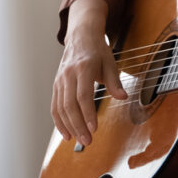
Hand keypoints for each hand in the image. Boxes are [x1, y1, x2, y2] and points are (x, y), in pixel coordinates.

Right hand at [51, 0, 126, 145]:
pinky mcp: (56, 85)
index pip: (83, 95)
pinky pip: (55, 106)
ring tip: (79, 140)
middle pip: (69, 104)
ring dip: (68, 126)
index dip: (87, 113)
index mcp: (83, 67)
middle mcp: (68, 74)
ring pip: (60, 107)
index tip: (94, 128)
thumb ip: (115, 81)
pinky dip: (59, 121)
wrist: (81, 37)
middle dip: (78, 125)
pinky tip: (66, 133)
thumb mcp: (110, 62)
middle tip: (87, 141)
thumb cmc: (98, 51)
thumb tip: (123, 97)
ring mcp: (60, 80)